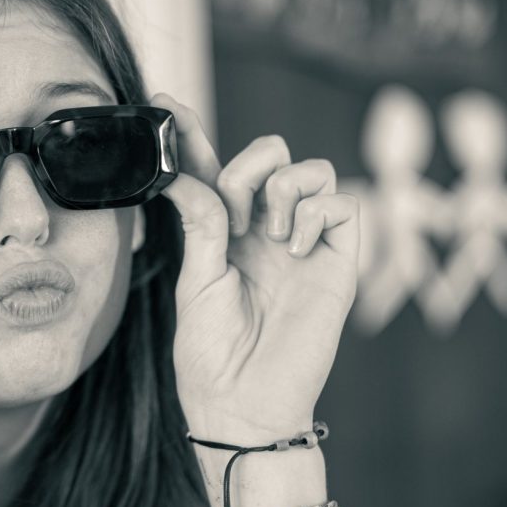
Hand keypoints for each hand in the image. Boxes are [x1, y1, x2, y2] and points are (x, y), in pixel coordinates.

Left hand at [152, 93, 358, 441]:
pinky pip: (342, 204)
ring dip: (282, 188)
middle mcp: (265, 231)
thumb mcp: (195, 282)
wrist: (244, 404)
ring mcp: (303, 243)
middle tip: (234, 216)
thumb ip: (198, 222)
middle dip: (248, 168)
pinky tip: (291, 247)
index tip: (164, 102)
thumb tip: (181, 171)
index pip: (213, 171)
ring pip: (310, 170)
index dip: (193, 134)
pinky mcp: (337, 261)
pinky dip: (315, 213)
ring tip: (265, 234)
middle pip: (270, 155)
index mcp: (224, 234)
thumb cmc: (213, 355)